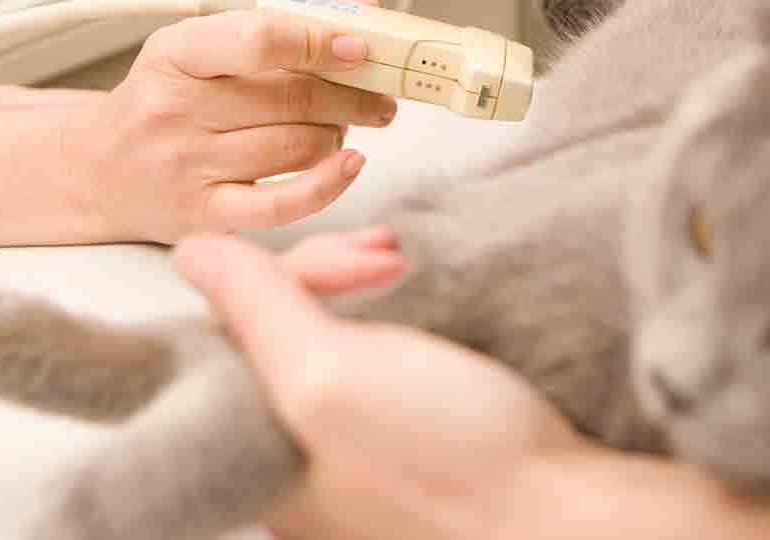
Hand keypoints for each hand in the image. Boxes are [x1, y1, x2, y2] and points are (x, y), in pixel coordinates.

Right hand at [64, 0, 397, 242]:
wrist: (100, 170)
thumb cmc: (161, 102)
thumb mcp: (197, 48)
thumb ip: (274, 23)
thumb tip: (359, 12)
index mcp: (175, 53)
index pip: (257, 39)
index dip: (320, 40)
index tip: (360, 46)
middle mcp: (175, 108)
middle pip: (293, 96)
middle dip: (353, 94)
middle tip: (378, 93)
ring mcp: (189, 164)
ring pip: (299, 144)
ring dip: (338, 133)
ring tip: (339, 126)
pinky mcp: (206, 213)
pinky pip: (285, 202)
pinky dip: (329, 182)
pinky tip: (347, 164)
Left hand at [174, 232, 588, 539]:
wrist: (576, 520)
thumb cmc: (458, 471)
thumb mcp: (332, 378)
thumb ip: (256, 314)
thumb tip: (194, 256)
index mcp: (264, 456)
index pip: (233, 332)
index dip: (287, 277)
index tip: (356, 265)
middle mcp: (306, 462)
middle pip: (283, 330)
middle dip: (335, 276)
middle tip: (393, 259)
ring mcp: (364, 456)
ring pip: (341, 337)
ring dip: (376, 288)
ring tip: (416, 265)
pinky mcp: (420, 445)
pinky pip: (391, 362)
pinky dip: (410, 318)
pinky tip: (437, 299)